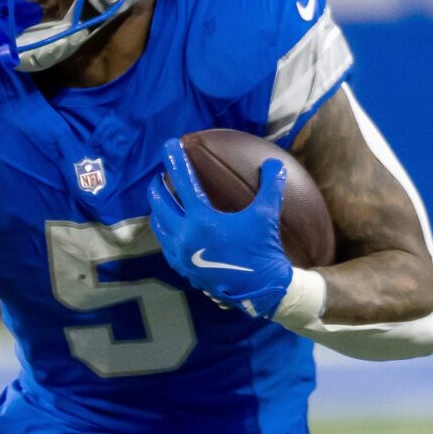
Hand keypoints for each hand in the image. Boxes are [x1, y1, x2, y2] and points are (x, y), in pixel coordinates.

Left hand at [145, 143, 293, 318]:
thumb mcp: (267, 215)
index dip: (176, 160)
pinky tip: (170, 227)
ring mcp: (180, 254)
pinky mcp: (182, 268)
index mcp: (201, 220)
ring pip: (159, 225)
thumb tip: (274, 163)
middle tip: (160, 175)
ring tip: (161, 198)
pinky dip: (164, 230)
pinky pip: (165, 244)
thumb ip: (270, 185)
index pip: (183, 181)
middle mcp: (184, 236)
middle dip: (158, 186)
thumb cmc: (262, 249)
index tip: (169, 144)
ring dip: (158, 208)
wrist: (260, 289)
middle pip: (160, 203)